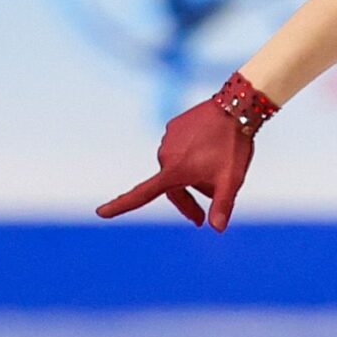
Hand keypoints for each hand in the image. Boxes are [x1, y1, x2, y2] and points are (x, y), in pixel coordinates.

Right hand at [96, 73, 276, 229]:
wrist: (235, 107)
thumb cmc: (233, 147)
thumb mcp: (231, 179)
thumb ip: (222, 205)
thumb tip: (216, 229)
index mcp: (174, 171)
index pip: (142, 194)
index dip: (121, 206)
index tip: (100, 213)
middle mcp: (165, 155)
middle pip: (172, 187)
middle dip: (187, 202)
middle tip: (202, 219)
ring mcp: (168, 139)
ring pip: (178, 167)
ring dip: (193, 177)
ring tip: (218, 173)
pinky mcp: (174, 126)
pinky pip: (182, 149)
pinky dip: (193, 157)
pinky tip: (212, 151)